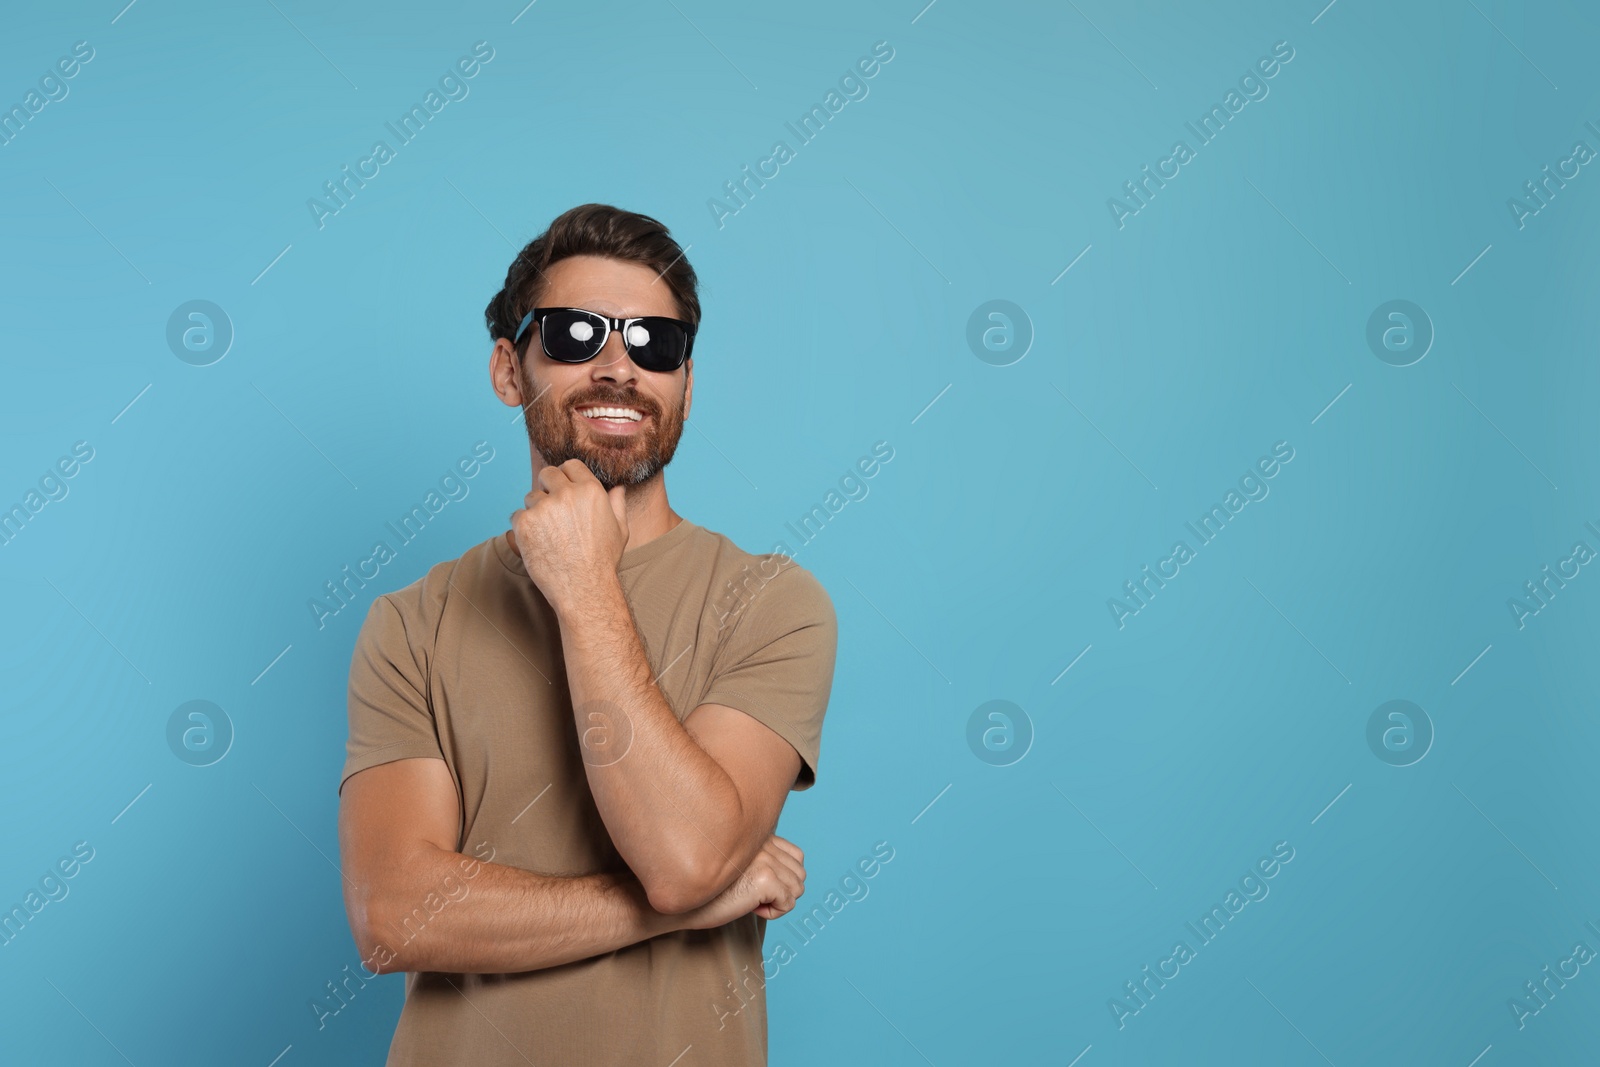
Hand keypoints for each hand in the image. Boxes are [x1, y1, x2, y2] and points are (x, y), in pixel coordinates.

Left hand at [509, 460, 629, 610]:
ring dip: (535, 510)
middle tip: (550, 509)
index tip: (563, 487)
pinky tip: (537, 543)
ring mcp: (543, 507)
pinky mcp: (524, 523)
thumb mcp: (620, 530)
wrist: (584, 588)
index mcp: (590, 490)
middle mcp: (566, 494)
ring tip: (547, 534)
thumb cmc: (603, 562)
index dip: (566, 475)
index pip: (571, 465)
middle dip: (547, 487)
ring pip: (531, 497)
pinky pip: (517, 516)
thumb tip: (617, 488)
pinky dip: (523, 528)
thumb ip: (616, 504)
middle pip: (547, 474)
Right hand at [678, 835, 806, 930]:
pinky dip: (774, 912)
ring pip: (797, 888)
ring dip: (779, 901)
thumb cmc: (705, 890)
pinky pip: (788, 902)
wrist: (681, 901)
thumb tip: (787, 880)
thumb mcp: (736, 868)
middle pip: (800, 873)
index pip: (796, 855)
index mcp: (758, 837)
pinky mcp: (765, 878)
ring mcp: (765, 859)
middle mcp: (763, 843)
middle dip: (783, 891)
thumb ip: (759, 862)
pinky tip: (753, 909)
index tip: (760, 888)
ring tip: (753, 902)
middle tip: (756, 898)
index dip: (784, 877)